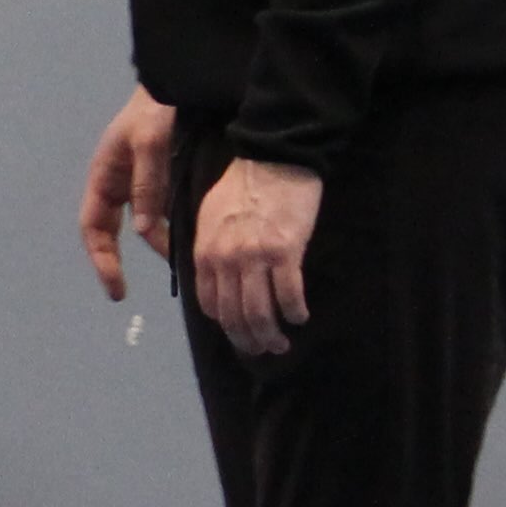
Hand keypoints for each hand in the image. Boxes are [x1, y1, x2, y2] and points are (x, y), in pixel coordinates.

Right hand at [79, 86, 178, 301]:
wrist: (180, 82)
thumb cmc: (157, 109)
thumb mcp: (149, 143)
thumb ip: (147, 186)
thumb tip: (144, 232)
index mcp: (104, 176)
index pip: (94, 228)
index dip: (101, 260)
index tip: (116, 289)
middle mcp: (117, 184)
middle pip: (110, 232)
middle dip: (117, 261)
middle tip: (127, 292)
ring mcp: (139, 183)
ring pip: (142, 225)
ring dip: (155, 244)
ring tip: (179, 263)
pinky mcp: (162, 180)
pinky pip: (162, 212)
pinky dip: (171, 229)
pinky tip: (189, 240)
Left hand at [188, 156, 322, 358]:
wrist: (271, 157)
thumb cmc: (242, 185)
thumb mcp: (209, 217)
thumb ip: (210, 249)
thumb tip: (215, 278)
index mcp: (205, 253)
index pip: (211, 305)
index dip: (226, 326)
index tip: (240, 333)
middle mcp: (225, 261)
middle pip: (234, 316)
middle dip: (249, 340)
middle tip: (264, 349)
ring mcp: (254, 258)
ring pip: (260, 313)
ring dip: (271, 335)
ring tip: (282, 343)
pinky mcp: (284, 252)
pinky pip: (288, 295)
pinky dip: (294, 312)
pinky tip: (300, 316)